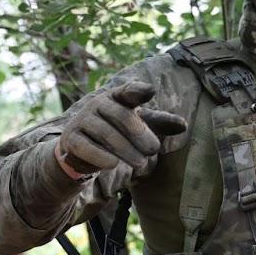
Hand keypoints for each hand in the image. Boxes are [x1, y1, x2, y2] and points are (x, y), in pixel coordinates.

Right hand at [55, 82, 186, 176]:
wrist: (81, 150)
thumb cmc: (116, 132)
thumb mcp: (139, 126)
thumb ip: (159, 123)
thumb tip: (183, 125)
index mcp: (116, 97)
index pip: (127, 91)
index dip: (138, 90)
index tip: (150, 91)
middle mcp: (97, 104)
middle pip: (120, 115)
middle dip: (139, 133)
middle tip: (154, 149)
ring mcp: (83, 120)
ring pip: (105, 132)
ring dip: (125, 149)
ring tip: (141, 163)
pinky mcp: (72, 139)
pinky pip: (86, 147)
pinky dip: (100, 156)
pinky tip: (113, 164)